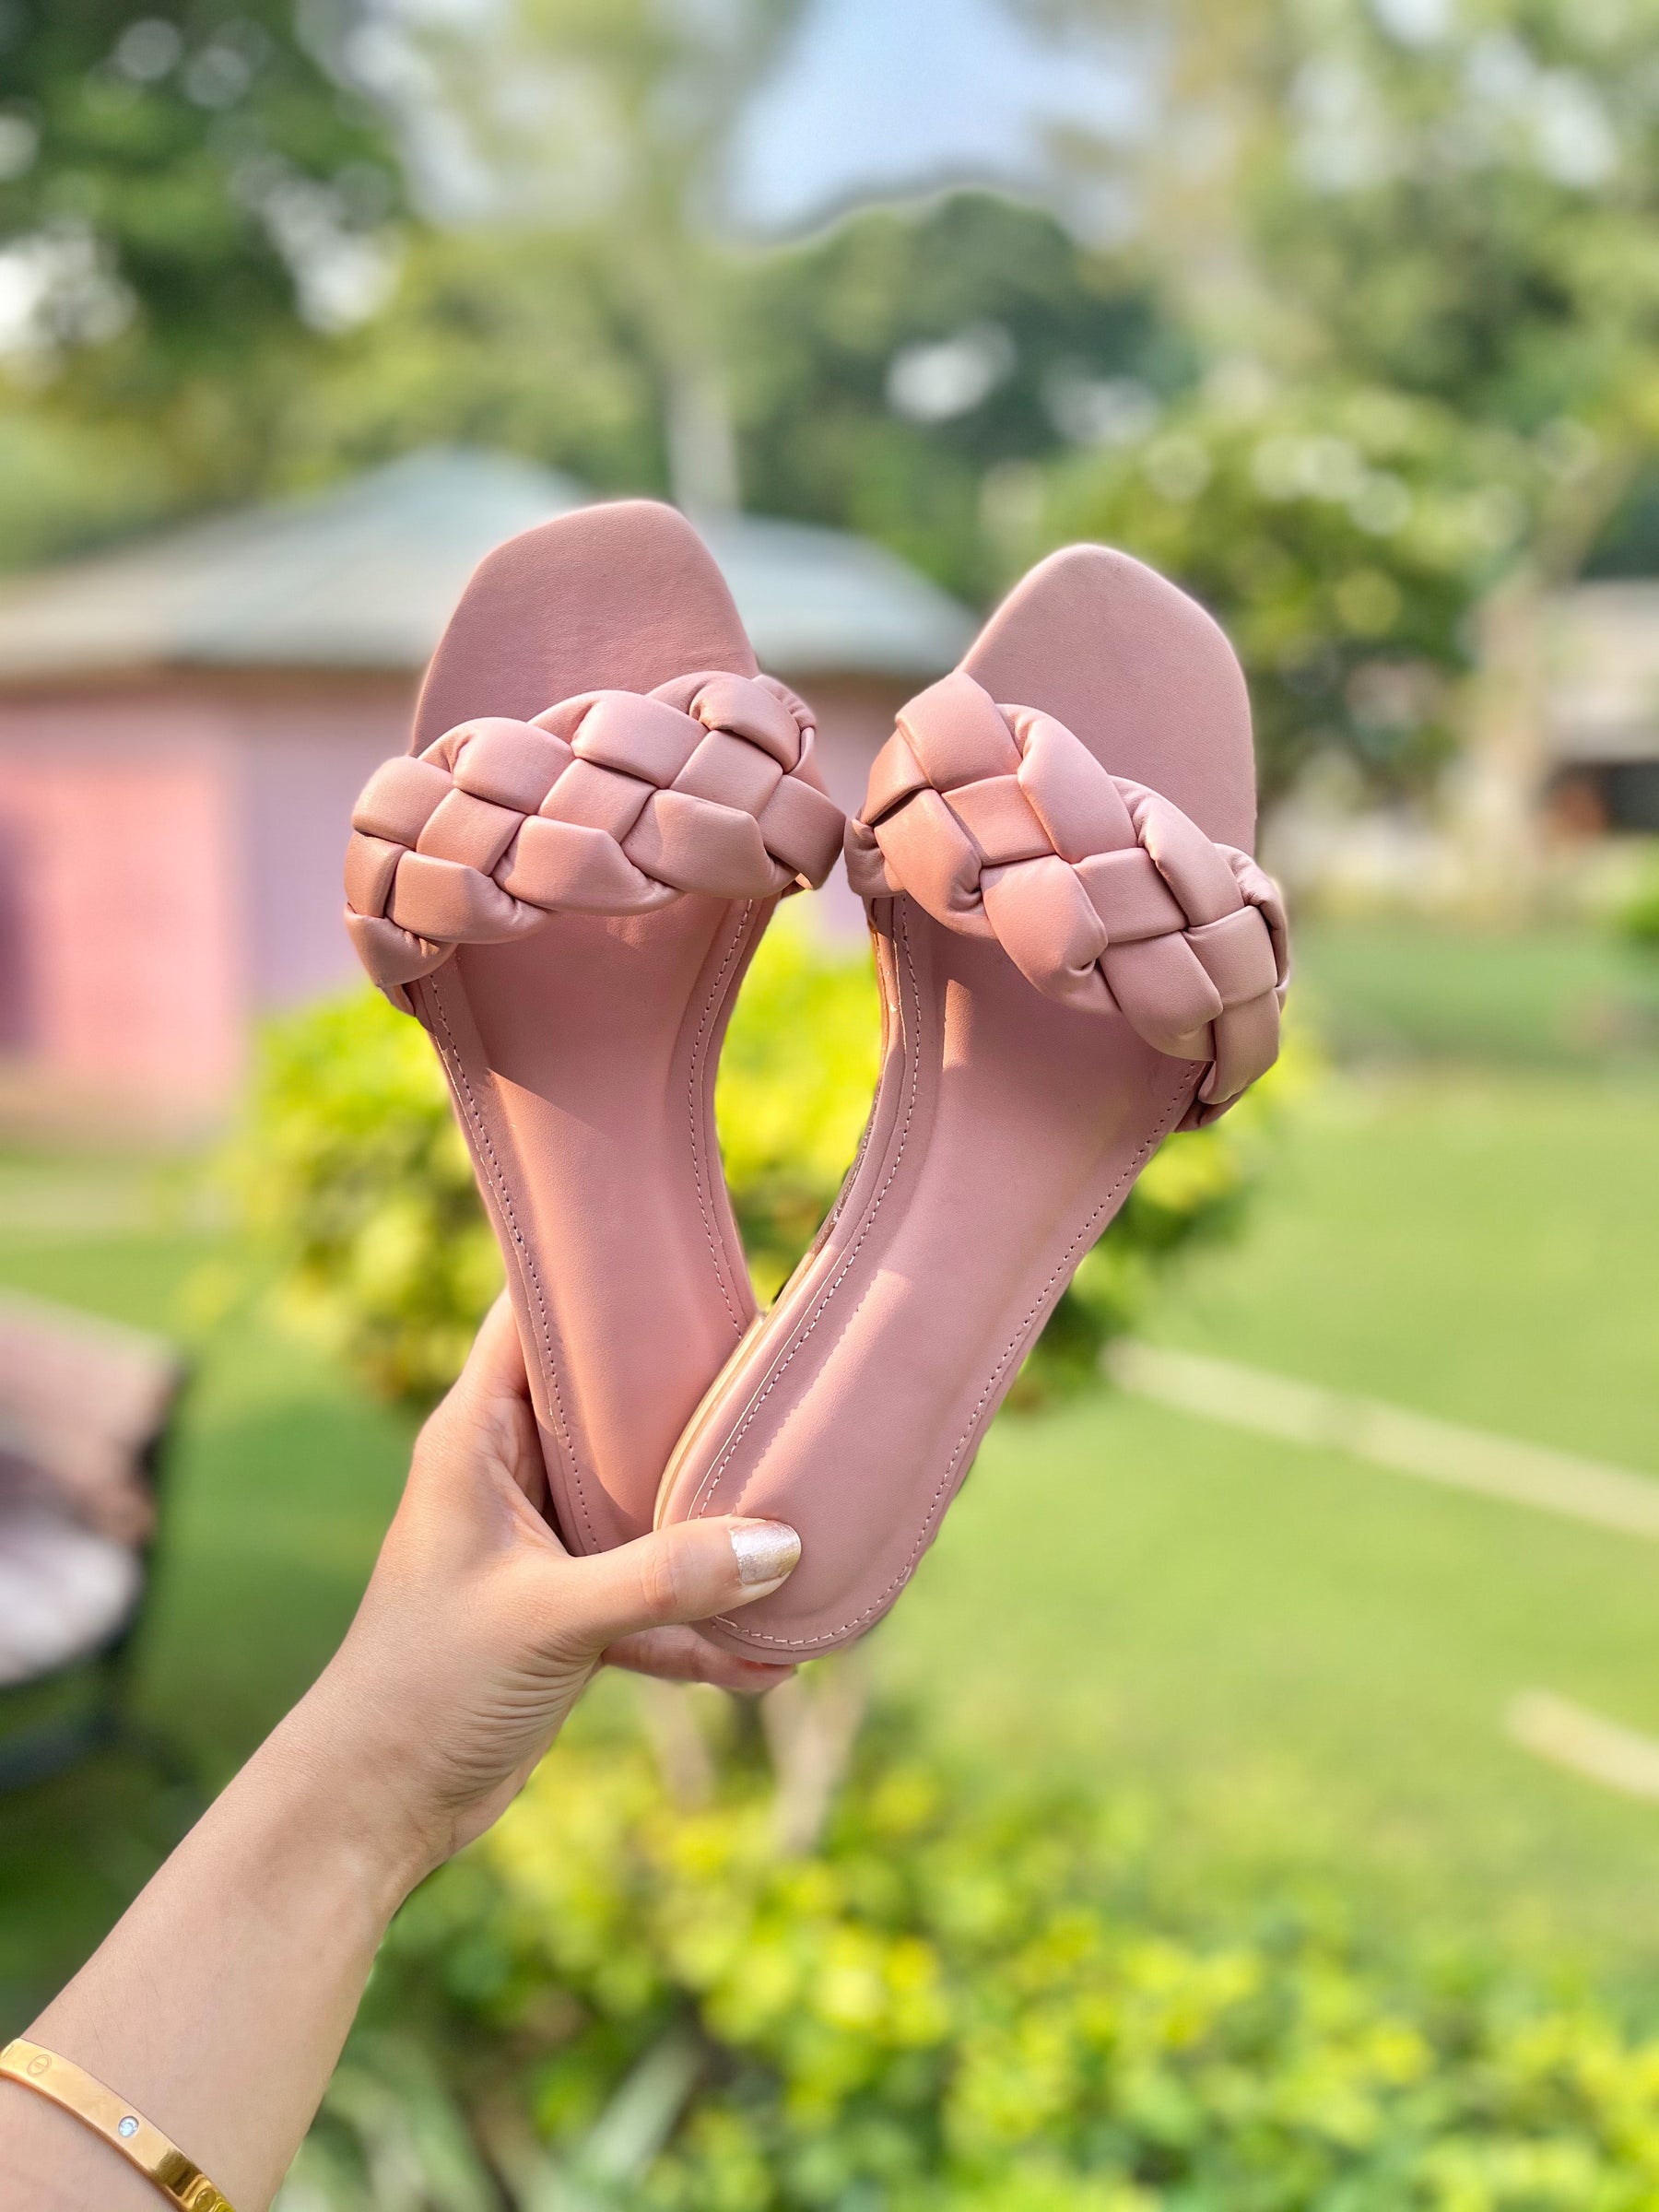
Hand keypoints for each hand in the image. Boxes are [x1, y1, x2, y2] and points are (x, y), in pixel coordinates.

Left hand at [288, 1297, 798, 1881]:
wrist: (378, 1805)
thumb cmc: (425, 1686)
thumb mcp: (551, 1618)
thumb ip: (663, 1579)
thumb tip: (781, 1545)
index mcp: (475, 1436)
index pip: (530, 1315)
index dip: (594, 1274)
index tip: (677, 1250)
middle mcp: (510, 1474)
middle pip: (607, 1401)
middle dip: (684, 1393)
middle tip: (774, 1361)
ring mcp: (543, 1543)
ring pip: (641, 1500)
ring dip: (706, 1522)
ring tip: (797, 1513)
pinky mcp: (568, 1610)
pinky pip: (652, 1595)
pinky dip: (700, 1624)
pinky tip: (770, 1658)